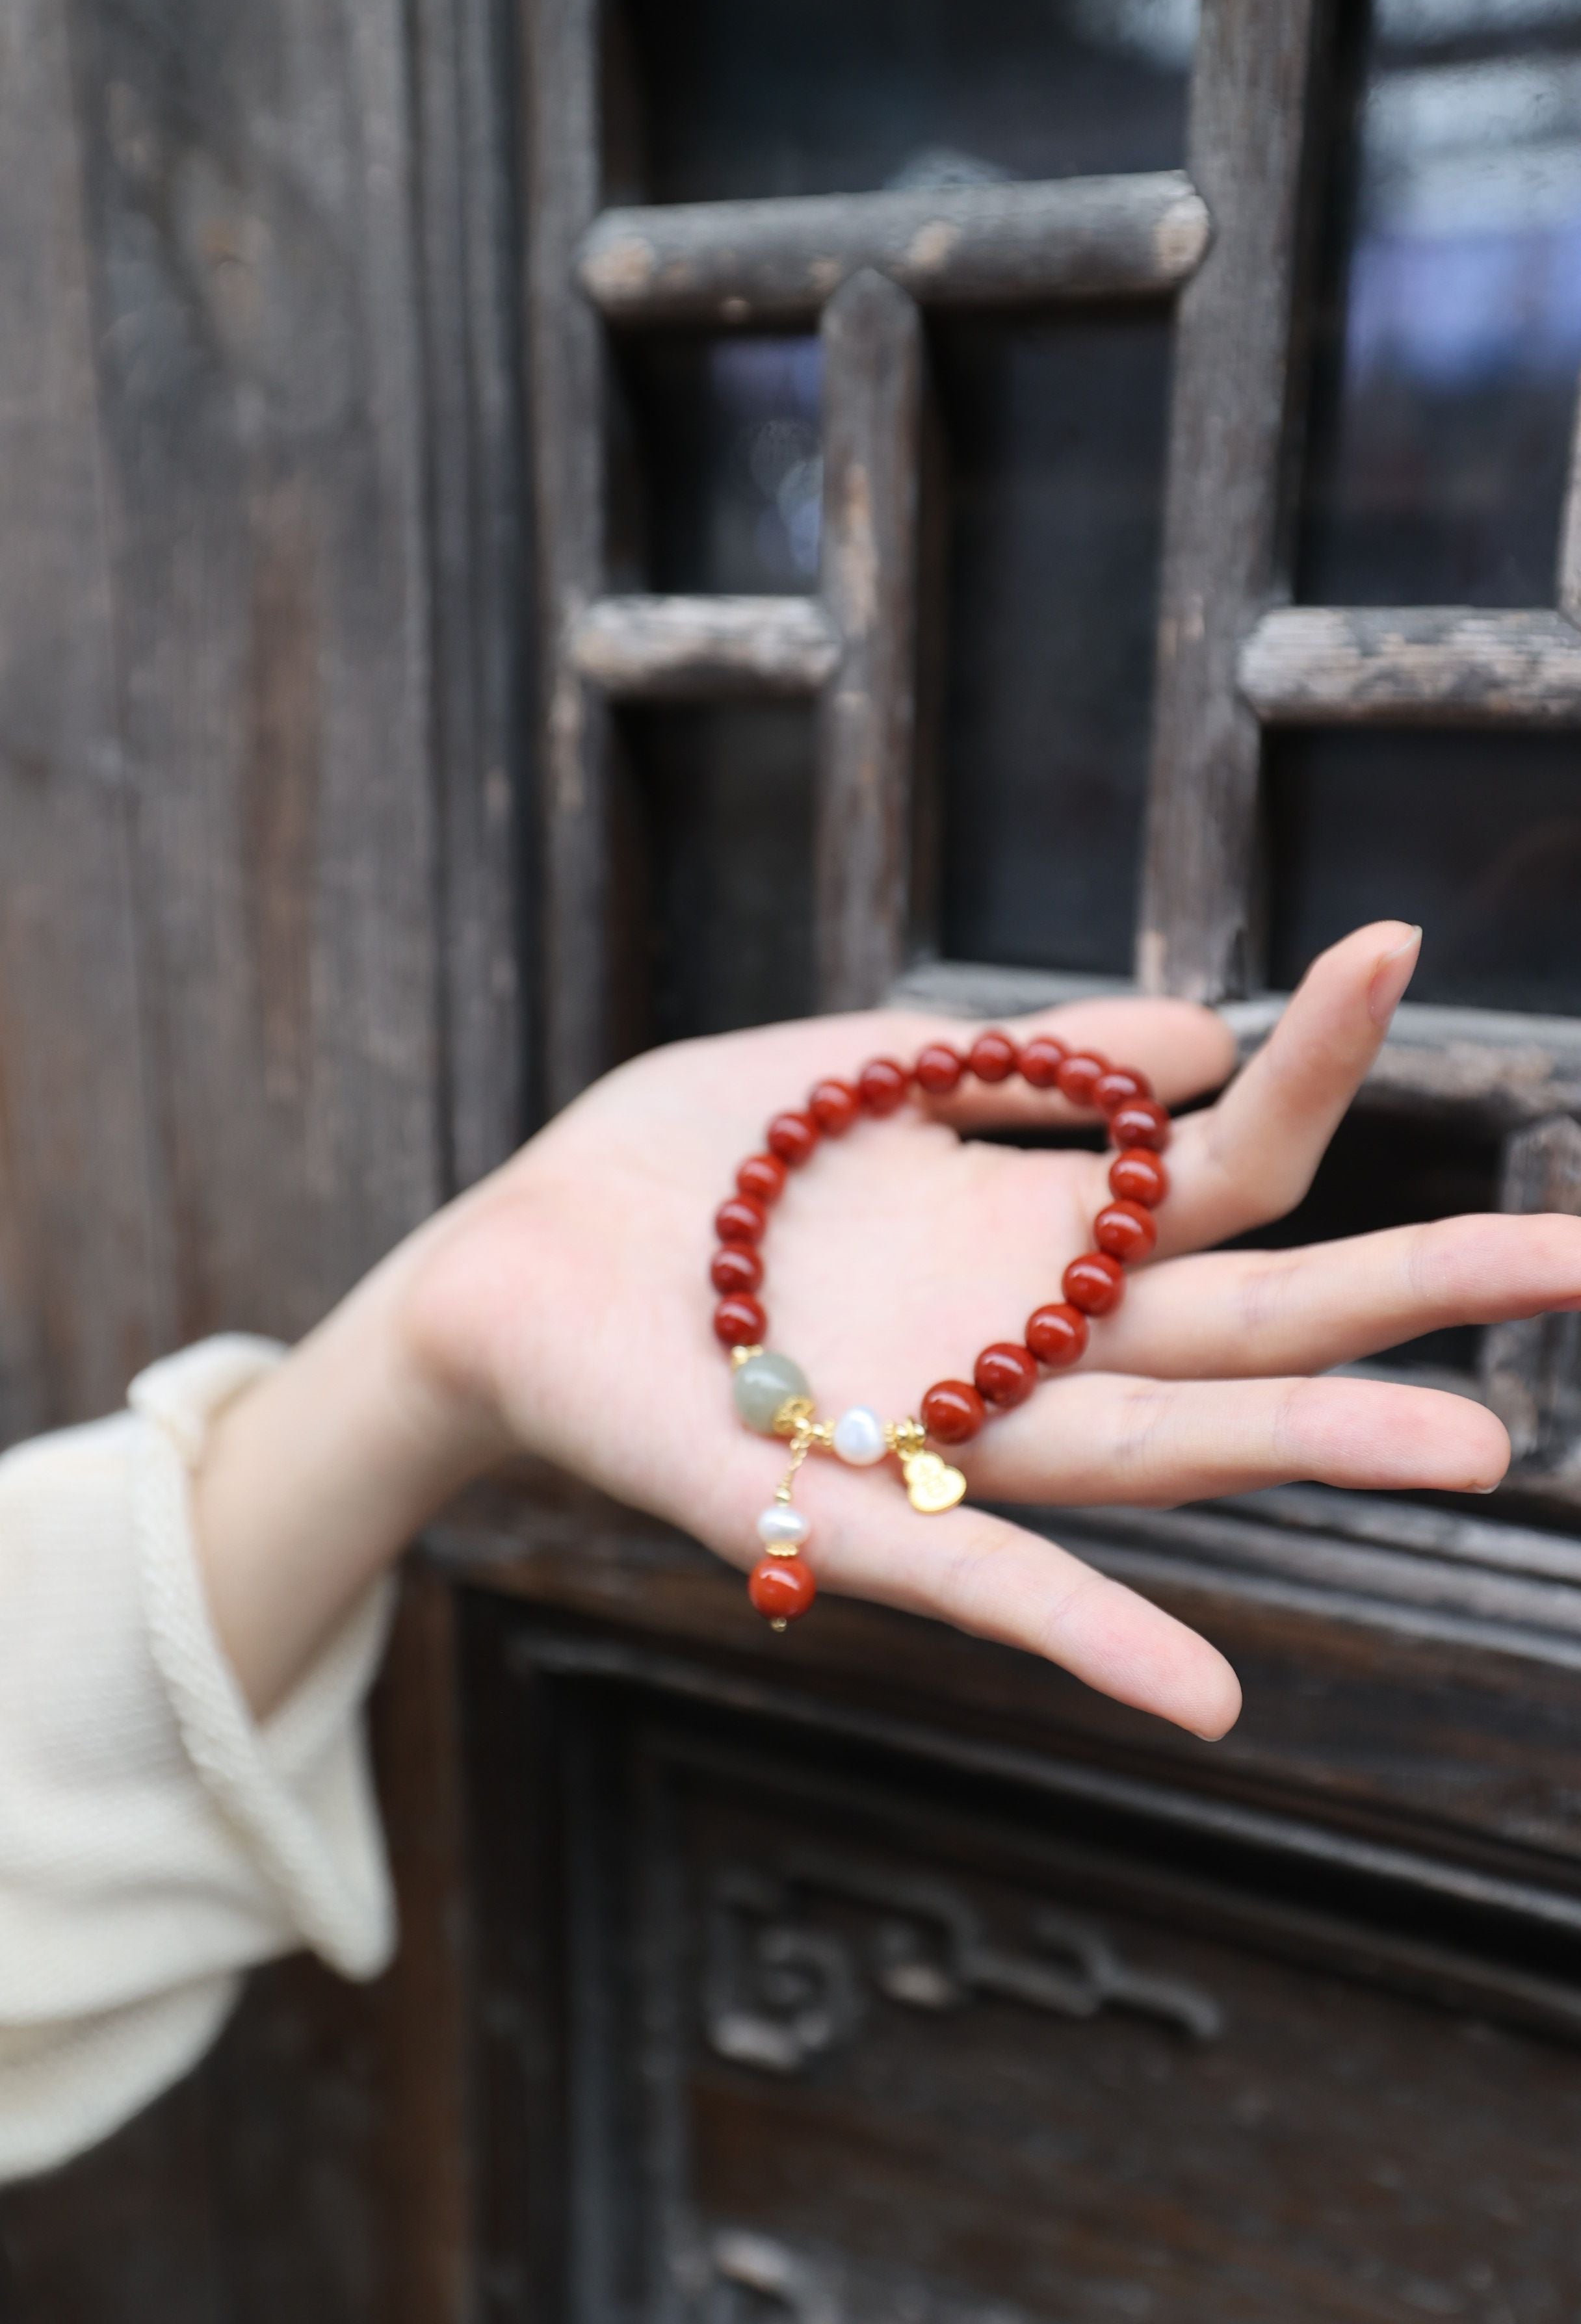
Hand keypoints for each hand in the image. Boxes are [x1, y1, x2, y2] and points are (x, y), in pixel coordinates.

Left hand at [401, 919, 1580, 1740]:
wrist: (515, 1260)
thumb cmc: (693, 1168)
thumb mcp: (862, 1072)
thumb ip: (1029, 1064)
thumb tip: (1211, 1025)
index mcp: (1034, 1239)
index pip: (1219, 1166)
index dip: (1315, 1066)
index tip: (1393, 948)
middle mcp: (1019, 1344)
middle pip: (1247, 1315)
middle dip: (1415, 1289)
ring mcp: (941, 1435)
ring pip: (1157, 1447)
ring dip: (1309, 1451)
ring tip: (1470, 1450)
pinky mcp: (828, 1508)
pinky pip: (976, 1583)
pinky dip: (1084, 1640)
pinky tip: (1202, 1693)